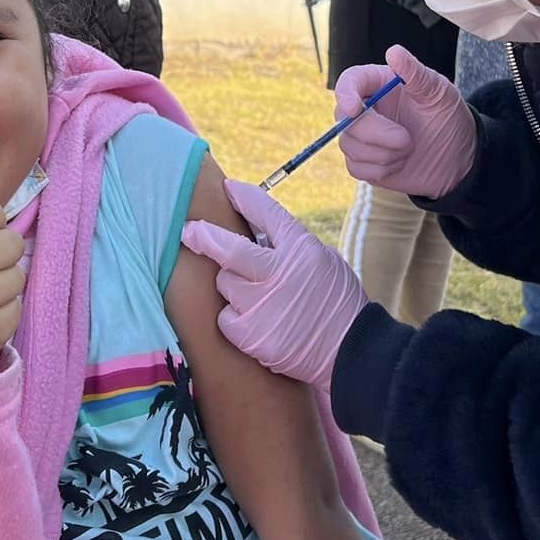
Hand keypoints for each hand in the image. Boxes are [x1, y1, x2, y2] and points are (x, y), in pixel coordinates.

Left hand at [181, 180, 370, 388]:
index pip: (265, 212)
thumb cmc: (339, 304)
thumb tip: (259, 235)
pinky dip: (234, 318)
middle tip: (187, 229)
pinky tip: (256, 323)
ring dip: (233, 286)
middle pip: (228, 248)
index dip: (243, 197)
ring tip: (256, 298)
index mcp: (301, 249)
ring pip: (225, 282)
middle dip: (203, 235)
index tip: (227, 188)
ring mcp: (260, 305)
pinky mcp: (249, 334)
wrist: (352, 352)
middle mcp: (277, 273)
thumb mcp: (325, 261)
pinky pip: (225, 317)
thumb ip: (292, 247)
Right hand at [337, 45, 475, 199]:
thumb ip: (415, 73)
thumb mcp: (439, 93)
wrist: (458, 159)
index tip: (354, 109)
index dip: (346, 94)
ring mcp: (363, 136)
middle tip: (407, 140)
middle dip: (375, 134)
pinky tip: (400, 163)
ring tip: (410, 149)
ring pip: (349, 145)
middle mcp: (366, 109)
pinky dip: (380, 169)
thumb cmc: (448, 119)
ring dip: (383, 154)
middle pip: (345, 119)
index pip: (350, 82)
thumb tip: (394, 51)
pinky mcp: (364, 161)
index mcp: (379, 85)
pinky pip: (355, 167)